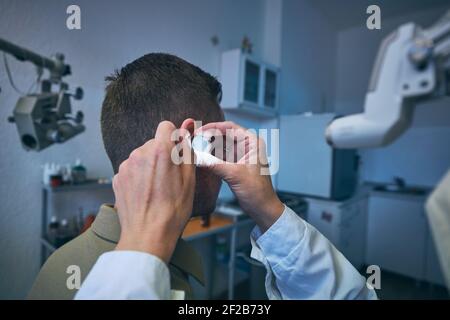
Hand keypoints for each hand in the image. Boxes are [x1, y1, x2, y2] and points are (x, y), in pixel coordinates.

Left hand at [113, 121, 194, 262]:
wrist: (147, 235)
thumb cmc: (172, 211)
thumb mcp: (189, 180)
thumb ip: (186, 152)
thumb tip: (185, 133)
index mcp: (161, 151)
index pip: (166, 127)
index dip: (173, 137)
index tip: (176, 150)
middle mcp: (140, 153)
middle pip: (153, 143)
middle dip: (162, 155)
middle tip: (169, 177)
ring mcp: (126, 166)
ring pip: (141, 157)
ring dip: (149, 166)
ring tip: (157, 189)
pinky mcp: (117, 178)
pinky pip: (131, 170)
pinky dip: (138, 177)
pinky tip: (145, 194)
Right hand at [195, 121, 283, 231]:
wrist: (262, 208)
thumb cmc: (258, 191)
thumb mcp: (235, 175)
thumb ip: (215, 164)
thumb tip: (197, 157)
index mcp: (252, 142)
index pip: (230, 127)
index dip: (213, 127)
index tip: (199, 131)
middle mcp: (246, 146)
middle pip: (223, 135)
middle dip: (208, 137)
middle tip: (193, 140)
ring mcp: (240, 155)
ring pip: (220, 145)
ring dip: (208, 147)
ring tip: (195, 149)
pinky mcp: (234, 165)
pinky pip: (219, 156)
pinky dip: (210, 156)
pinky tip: (201, 158)